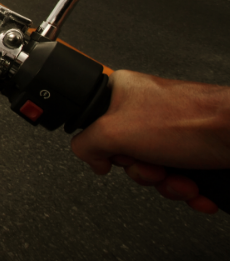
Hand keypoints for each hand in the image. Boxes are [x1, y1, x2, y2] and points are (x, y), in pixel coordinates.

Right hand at [71, 70, 229, 212]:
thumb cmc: (188, 121)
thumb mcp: (114, 131)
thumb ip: (84, 143)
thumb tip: (87, 155)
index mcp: (120, 92)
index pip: (93, 124)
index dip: (104, 147)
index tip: (114, 156)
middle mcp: (144, 108)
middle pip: (125, 154)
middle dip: (142, 172)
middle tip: (153, 167)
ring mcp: (169, 129)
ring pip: (152, 169)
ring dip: (167, 185)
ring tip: (180, 179)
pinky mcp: (191, 147)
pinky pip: (177, 175)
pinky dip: (186, 188)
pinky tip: (195, 188)